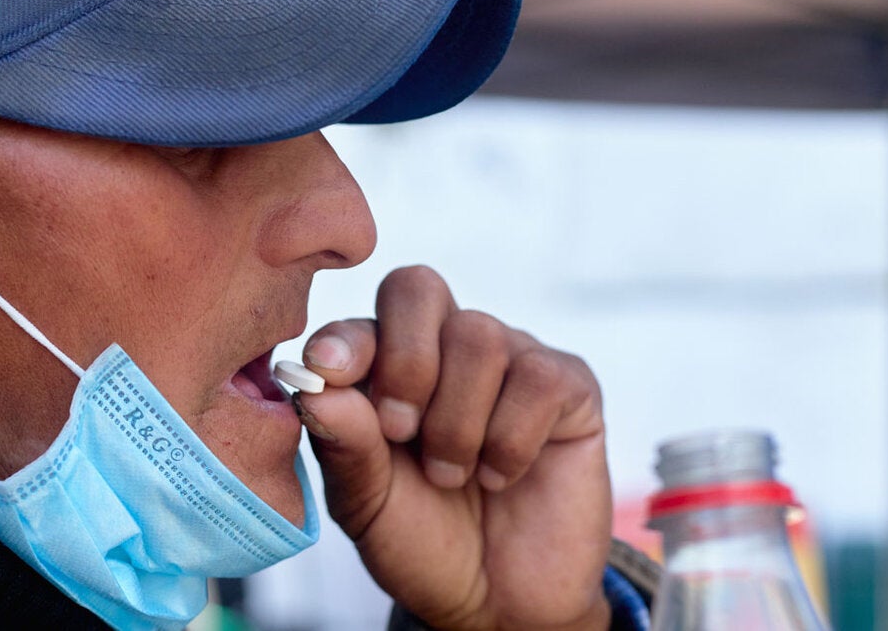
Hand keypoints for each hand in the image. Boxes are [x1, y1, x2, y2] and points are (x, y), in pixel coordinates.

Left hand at [295, 266, 611, 629]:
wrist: (497, 602)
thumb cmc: (424, 541)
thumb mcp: (366, 505)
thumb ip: (343, 444)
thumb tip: (318, 385)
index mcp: (384, 367)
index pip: (363, 318)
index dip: (348, 339)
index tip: (333, 373)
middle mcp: (445, 350)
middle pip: (419, 288)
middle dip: (405, 360)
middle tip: (400, 432)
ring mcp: (509, 360)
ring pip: (479, 337)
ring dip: (457, 421)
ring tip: (452, 475)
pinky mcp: (569, 387)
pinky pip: (539, 377)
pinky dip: (511, 437)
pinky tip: (502, 475)